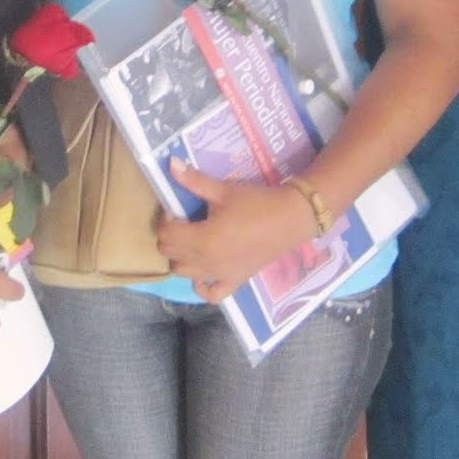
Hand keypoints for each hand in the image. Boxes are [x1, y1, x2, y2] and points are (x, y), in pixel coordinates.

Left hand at [155, 159, 319, 302]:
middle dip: (171, 236)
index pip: (167, 235)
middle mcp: (208, 262)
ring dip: (182, 257)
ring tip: (193, 239)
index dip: (167, 219)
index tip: (179, 209)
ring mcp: (221, 275)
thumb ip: (193, 180)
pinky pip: (211, 294)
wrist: (291, 218)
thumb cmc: (256, 202)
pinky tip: (204, 269)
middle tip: (185, 221)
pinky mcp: (235, 282)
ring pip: (184, 273)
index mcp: (203, 239)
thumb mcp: (223, 190)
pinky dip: (202, 285)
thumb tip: (170, 163)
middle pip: (171, 254)